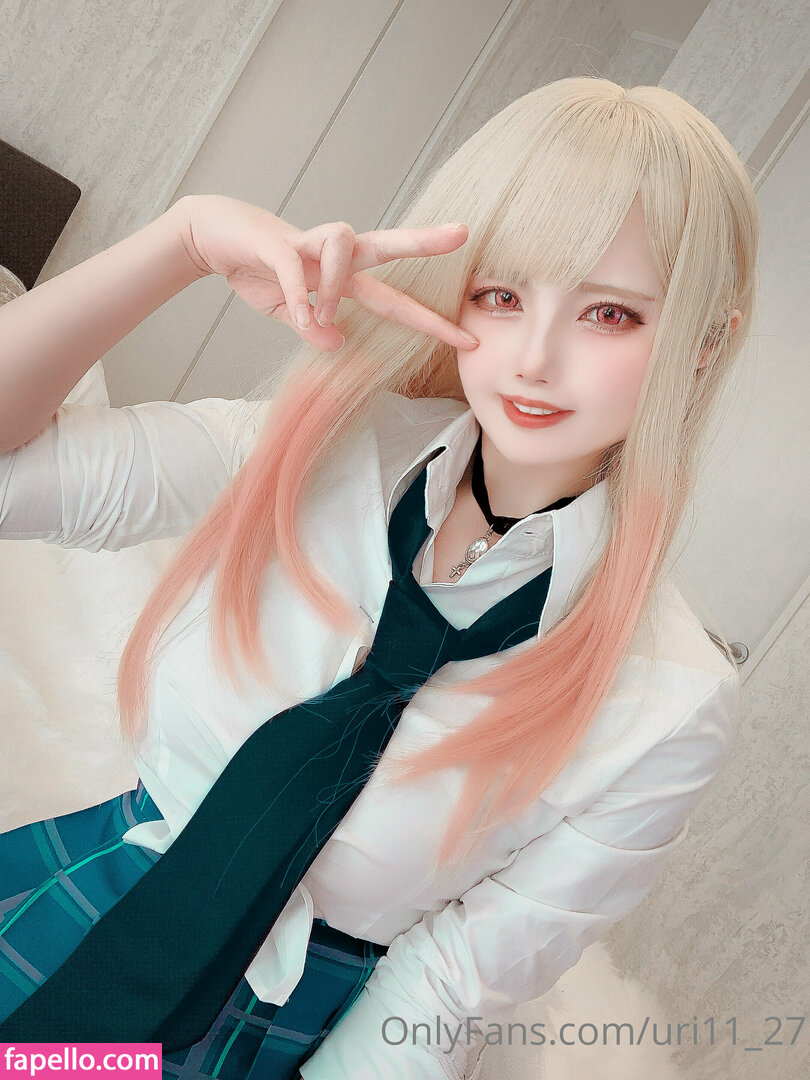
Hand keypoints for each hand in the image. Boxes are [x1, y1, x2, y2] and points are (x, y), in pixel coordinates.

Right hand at [175, 193, 478, 352]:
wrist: (209, 234)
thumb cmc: (256, 268)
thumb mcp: (284, 312)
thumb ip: (311, 328)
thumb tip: (336, 345)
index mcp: (342, 275)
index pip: (395, 298)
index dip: (430, 320)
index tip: (465, 339)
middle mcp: (332, 254)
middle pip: (386, 244)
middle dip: (422, 241)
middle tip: (461, 233)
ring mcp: (304, 244)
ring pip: (342, 242)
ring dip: (335, 286)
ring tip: (320, 317)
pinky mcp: (273, 242)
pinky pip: (293, 267)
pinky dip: (298, 296)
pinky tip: (300, 317)